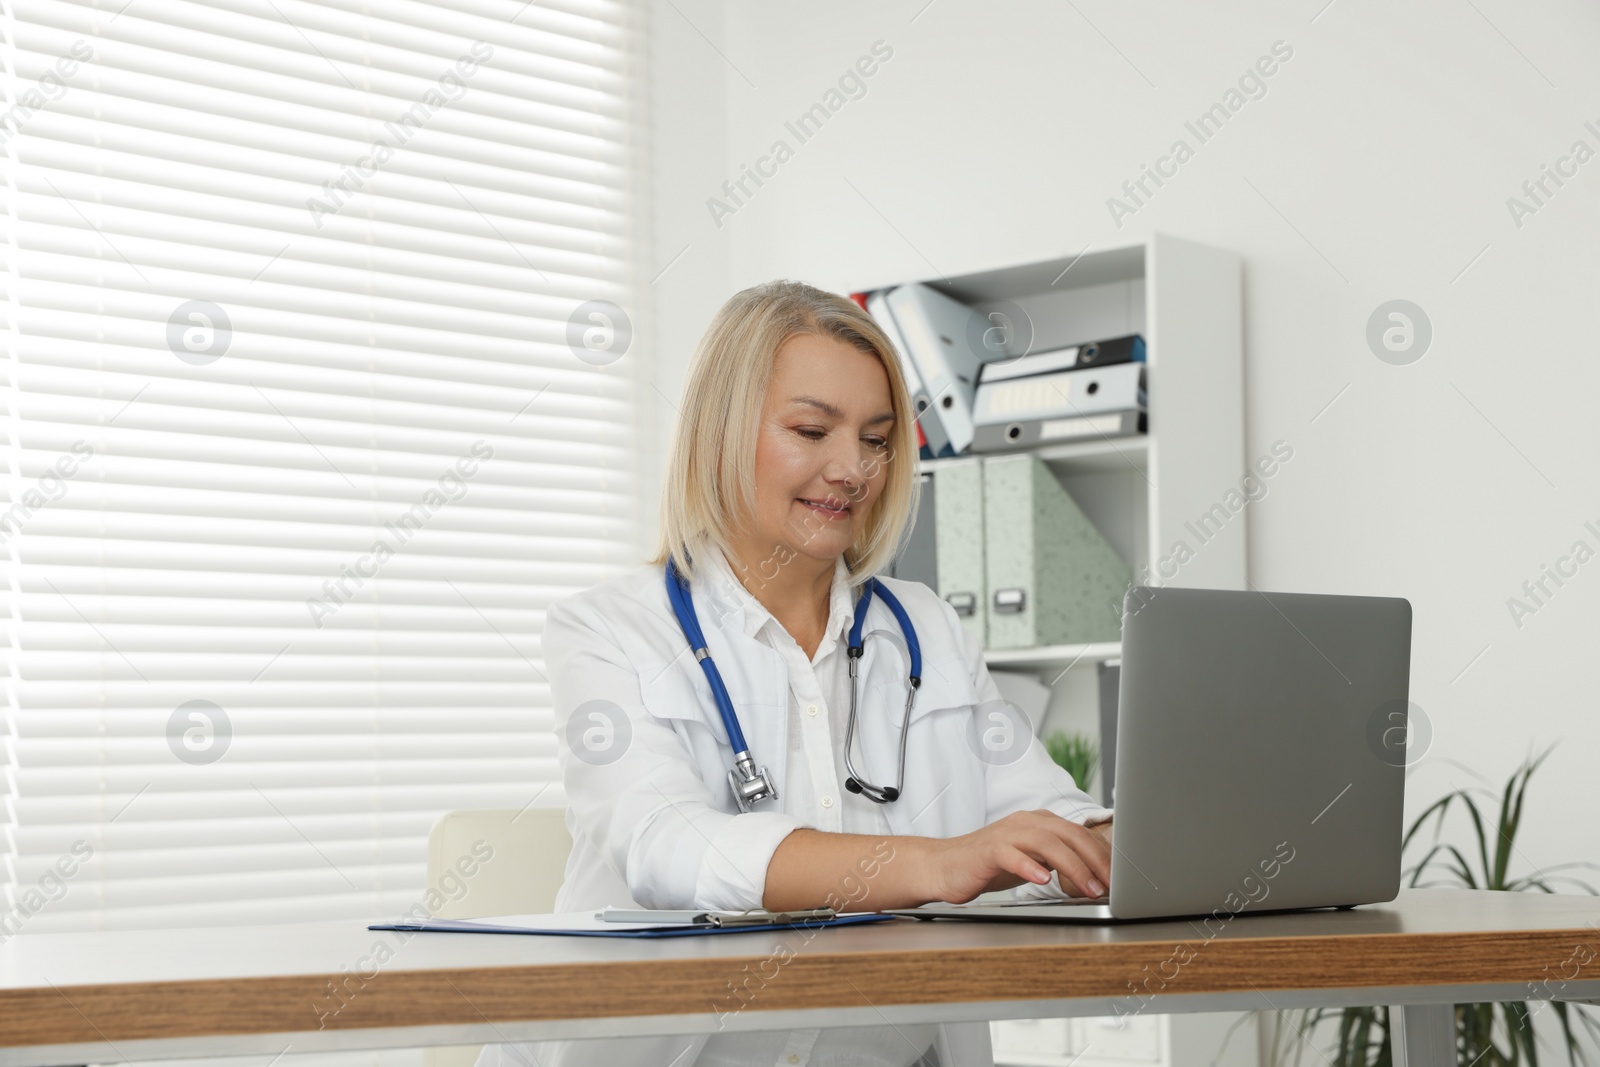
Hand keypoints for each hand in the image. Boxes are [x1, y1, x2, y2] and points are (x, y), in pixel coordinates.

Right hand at [922, 809, 1112, 903]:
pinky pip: (1011, 854)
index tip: (1118, 879)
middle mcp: (1025, 823)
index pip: (1079, 834)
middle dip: (1095, 860)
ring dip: (1072, 866)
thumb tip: (1093, 878)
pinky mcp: (988, 850)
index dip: (1102, 855)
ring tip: (1087, 888)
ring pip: (1047, 843)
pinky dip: (1029, 866)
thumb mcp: (1030, 862)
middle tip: (1110, 886)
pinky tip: (1042, 880)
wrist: (944, 867)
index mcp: (1039, 823)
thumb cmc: (989, 866)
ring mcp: (1006, 834)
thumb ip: (1057, 863)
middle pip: (1069, 834)